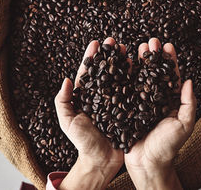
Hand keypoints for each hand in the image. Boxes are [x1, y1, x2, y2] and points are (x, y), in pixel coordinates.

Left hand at [54, 37, 124, 189]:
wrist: (101, 160)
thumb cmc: (83, 142)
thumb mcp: (68, 123)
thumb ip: (63, 102)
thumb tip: (66, 80)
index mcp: (86, 96)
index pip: (89, 72)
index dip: (92, 57)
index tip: (96, 43)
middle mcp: (102, 95)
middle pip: (105, 70)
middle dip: (109, 55)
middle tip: (113, 41)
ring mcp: (116, 100)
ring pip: (119, 77)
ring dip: (122, 62)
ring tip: (126, 49)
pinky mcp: (127, 107)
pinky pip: (131, 90)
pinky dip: (134, 77)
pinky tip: (137, 66)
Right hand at [124, 38, 196, 189]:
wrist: (148, 162)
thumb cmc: (168, 146)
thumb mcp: (183, 125)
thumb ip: (188, 104)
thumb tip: (188, 81)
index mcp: (170, 101)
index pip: (170, 76)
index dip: (170, 61)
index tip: (167, 46)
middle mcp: (155, 98)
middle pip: (154, 72)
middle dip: (153, 56)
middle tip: (151, 41)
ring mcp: (141, 102)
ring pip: (140, 77)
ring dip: (140, 62)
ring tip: (139, 47)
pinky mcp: (128, 107)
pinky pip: (127, 88)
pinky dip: (126, 76)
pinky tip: (124, 64)